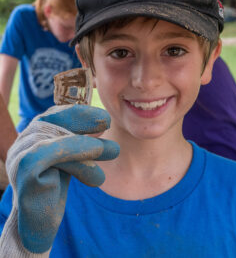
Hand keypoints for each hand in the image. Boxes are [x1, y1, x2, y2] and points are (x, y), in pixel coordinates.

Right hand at [0, 105, 118, 255]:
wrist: (37, 226)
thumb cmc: (53, 190)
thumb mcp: (69, 161)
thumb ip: (78, 142)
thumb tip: (104, 122)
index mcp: (34, 138)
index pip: (53, 116)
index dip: (78, 113)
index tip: (104, 117)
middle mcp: (23, 143)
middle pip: (51, 121)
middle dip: (82, 120)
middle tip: (108, 122)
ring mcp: (19, 156)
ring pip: (51, 138)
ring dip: (86, 144)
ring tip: (113, 151)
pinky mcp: (22, 171)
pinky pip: (47, 154)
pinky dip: (74, 154)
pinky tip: (96, 172)